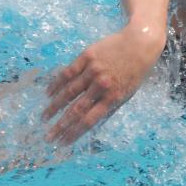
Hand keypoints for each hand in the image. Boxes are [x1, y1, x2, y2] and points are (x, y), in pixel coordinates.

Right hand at [42, 25, 164, 144]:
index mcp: (114, 97)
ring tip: (44, 117)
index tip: (63, 142)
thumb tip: (91, 124)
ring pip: (68, 92)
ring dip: (54, 107)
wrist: (140, 43)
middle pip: (76, 110)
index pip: (89, 120)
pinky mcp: (87, 56)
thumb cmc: (135, 71)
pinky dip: (56, 85)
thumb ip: (110, 108)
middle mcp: (102, 85)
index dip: (74, 133)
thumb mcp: (128, 93)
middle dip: (60, 125)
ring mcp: (93, 70)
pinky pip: (67, 73)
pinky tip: (48, 94)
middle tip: (48, 136)